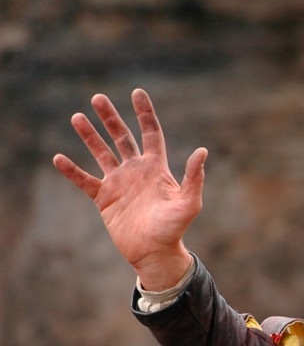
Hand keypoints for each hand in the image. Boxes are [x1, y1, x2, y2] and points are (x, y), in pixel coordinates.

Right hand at [52, 89, 206, 289]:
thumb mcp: (189, 203)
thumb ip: (194, 177)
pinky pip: (85, 181)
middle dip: (110, 118)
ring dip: (89, 136)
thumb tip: (202, 151)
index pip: (151, 133)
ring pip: (102, 153)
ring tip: (77, 117)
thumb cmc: (175, 228)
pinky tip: (59, 158)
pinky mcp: (104, 198)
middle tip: (97, 97)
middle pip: (122, 137)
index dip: (144, 113)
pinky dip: (72, 170)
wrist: (155, 252)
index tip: (136, 93)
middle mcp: (136, 171)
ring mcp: (119, 183)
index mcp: (157, 168)